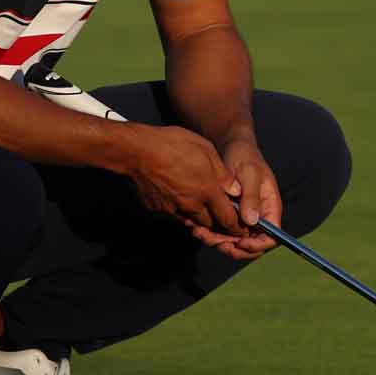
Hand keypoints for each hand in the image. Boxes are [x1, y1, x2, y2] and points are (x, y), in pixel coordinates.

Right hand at [130, 125, 244, 238]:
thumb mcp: (205, 149)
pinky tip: (176, 194)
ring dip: (199, 217)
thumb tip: (235, 190)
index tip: (241, 230)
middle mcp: (191, 205)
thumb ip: (223, 173)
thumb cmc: (171, 144)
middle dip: (218, 224)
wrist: (135, 151)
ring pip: (191, 220)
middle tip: (222, 219)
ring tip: (199, 205)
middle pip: (210, 224)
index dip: (237, 227)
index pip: (227, 218)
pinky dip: (179, 209)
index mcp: (206, 190)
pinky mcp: (156, 209)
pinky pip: (173, 213)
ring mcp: (172, 209)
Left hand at [191, 137, 283, 261]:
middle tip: (214, 242)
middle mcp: (258, 217)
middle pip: (251, 246)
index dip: (257, 245)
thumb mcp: (249, 173)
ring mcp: (243, 218)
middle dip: (233, 248)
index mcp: (270, 208)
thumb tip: (251, 222)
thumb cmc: (244, 156)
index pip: (272, 237)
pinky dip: (210, 234)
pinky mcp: (228, 216)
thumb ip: (251, 196)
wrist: (230, 147)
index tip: (240, 242)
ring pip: (233, 242)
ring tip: (200, 233)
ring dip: (218, 243)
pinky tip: (195, 227)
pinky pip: (221, 232)